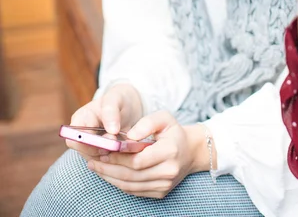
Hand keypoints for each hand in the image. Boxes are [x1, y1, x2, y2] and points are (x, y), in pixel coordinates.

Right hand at [66, 83, 142, 160]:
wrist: (128, 105)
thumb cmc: (119, 99)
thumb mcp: (115, 99)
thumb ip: (111, 112)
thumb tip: (111, 131)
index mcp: (80, 120)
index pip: (74, 140)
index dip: (89, 145)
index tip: (110, 139)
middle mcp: (82, 135)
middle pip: (85, 153)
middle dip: (103, 151)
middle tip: (119, 143)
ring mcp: (91, 146)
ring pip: (96, 160)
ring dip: (111, 156)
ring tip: (124, 145)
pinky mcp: (102, 153)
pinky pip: (105, 163)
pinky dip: (116, 159)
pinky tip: (125, 151)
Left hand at [87, 111, 211, 198]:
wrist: (190, 151)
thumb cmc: (173, 131)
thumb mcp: (164, 118)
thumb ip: (146, 123)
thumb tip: (129, 136)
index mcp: (170, 151)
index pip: (138, 160)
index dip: (118, 158)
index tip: (103, 151)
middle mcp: (169, 171)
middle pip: (132, 175)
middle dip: (109, 169)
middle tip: (92, 161)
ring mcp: (165, 185)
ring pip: (131, 185)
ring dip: (110, 178)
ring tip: (96, 167)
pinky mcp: (161, 193)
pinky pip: (135, 191)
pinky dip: (119, 183)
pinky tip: (109, 174)